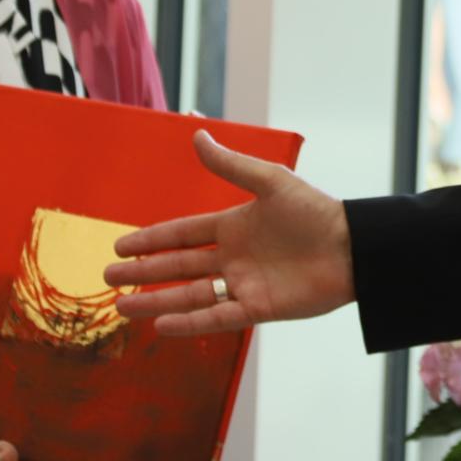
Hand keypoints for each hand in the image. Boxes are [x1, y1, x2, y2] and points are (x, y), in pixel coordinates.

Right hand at [106, 128, 355, 334]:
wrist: (353, 247)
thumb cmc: (315, 211)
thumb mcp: (270, 182)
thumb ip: (231, 166)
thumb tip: (197, 135)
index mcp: (234, 226)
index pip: (182, 234)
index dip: (151, 239)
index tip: (120, 243)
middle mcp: (233, 257)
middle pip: (178, 267)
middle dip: (143, 273)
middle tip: (108, 276)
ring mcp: (244, 284)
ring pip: (190, 295)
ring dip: (156, 301)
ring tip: (120, 308)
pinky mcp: (259, 309)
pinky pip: (217, 317)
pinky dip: (189, 322)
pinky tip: (161, 326)